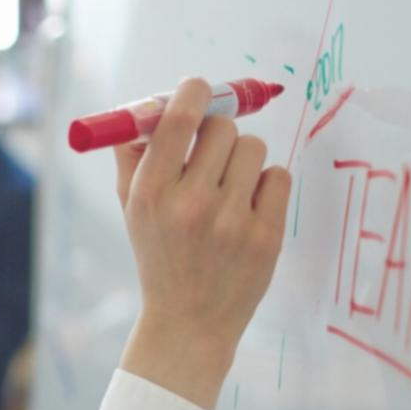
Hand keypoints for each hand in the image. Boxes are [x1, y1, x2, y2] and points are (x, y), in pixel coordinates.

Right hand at [113, 79, 290, 409]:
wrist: (189, 320)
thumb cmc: (159, 256)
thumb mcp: (132, 209)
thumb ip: (134, 157)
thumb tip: (148, 108)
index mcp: (151, 193)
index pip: (178, 120)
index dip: (193, 92)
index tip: (199, 89)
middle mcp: (190, 204)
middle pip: (222, 128)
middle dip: (218, 132)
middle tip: (211, 151)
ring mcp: (232, 221)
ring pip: (254, 149)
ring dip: (243, 158)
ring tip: (230, 185)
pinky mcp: (266, 236)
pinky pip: (278, 176)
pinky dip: (265, 184)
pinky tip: (249, 206)